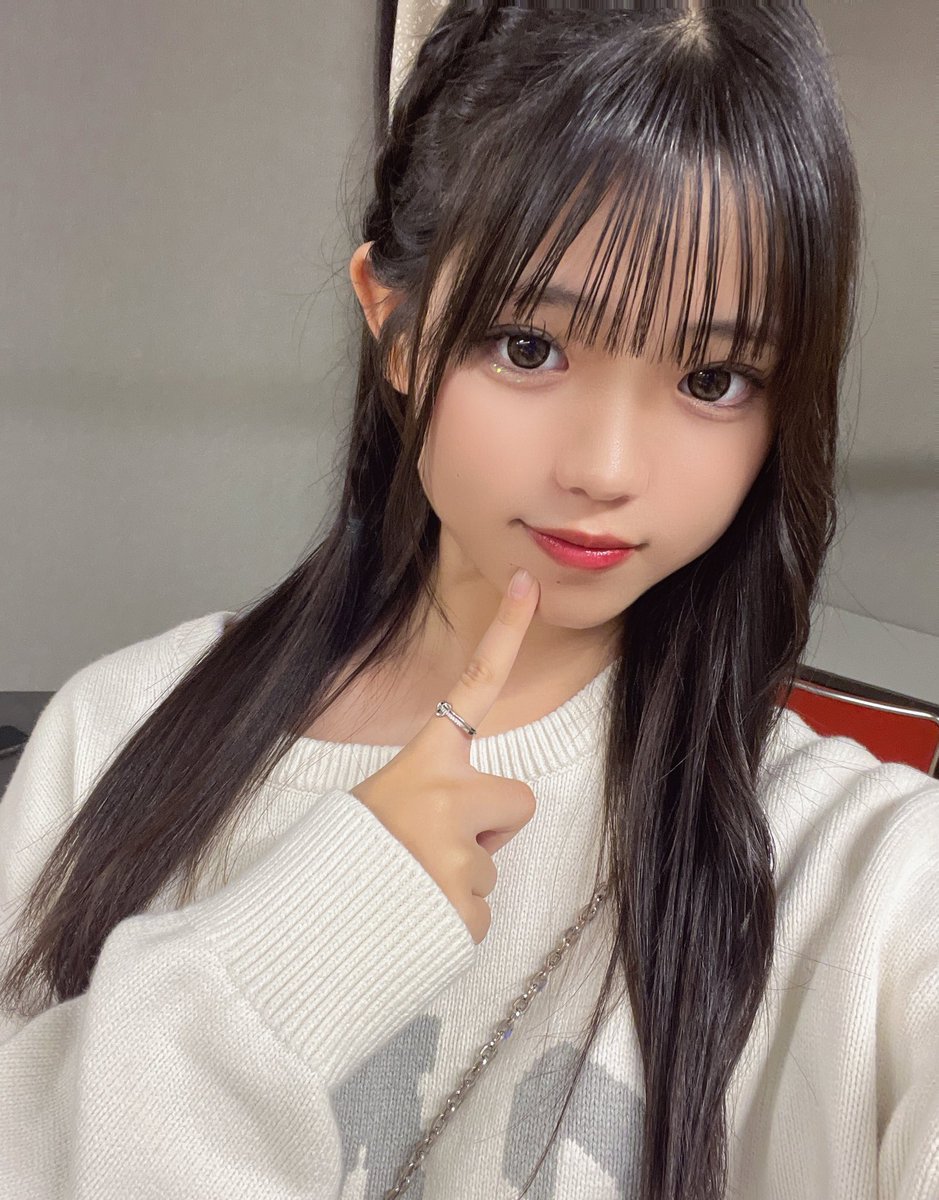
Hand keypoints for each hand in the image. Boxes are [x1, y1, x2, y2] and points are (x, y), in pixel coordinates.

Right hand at [351, 568, 540, 943]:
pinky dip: (455, 916)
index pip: (473, 684)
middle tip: (436, 847)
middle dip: (491, 825)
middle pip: (517, 799)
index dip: (506, 632)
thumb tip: (463, 822)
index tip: (531, 585)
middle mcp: (450, 798)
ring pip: (494, 863)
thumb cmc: (336, 859)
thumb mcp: (375, 801)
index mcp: (424, 761)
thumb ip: (429, 792)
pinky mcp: (468, 911)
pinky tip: (415, 917)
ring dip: (463, 875)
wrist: (302, 934)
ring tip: (412, 886)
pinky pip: (482, 909)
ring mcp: (462, 856)